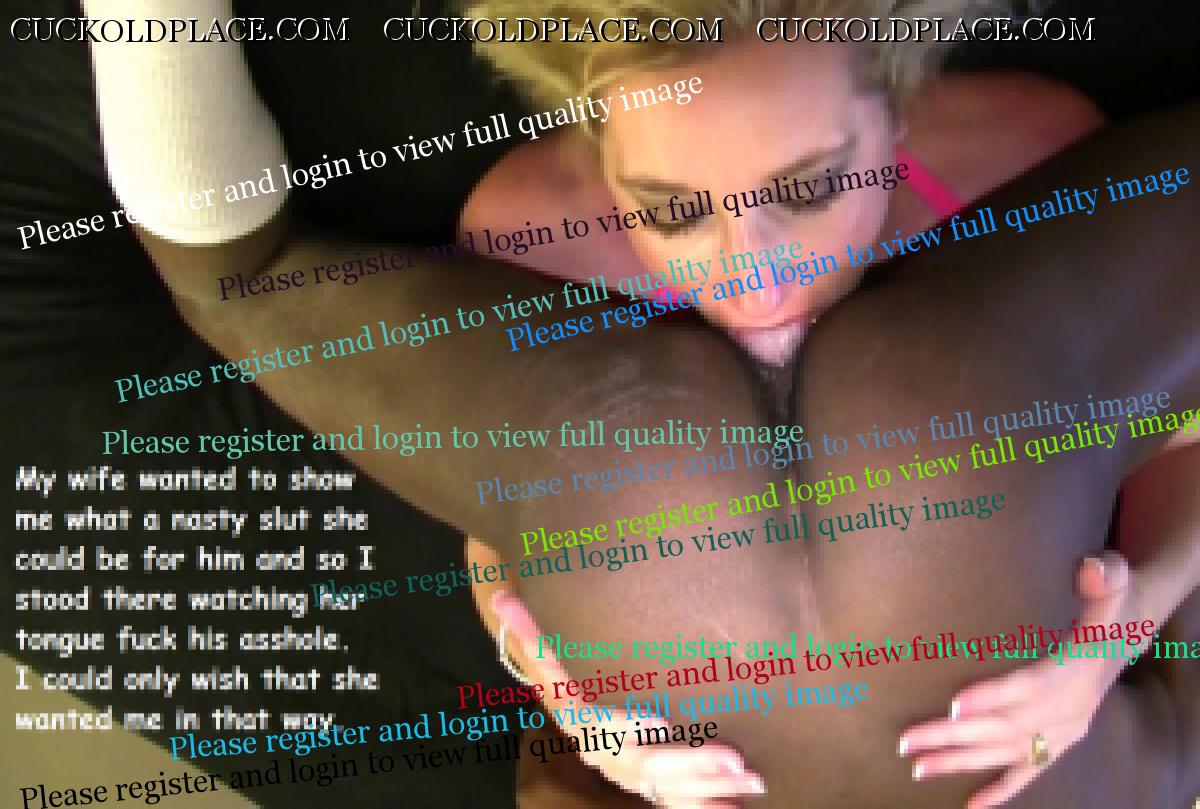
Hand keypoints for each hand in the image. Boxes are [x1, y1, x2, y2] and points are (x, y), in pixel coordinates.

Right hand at [491, 591, 764, 806]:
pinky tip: (739, 804)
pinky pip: (677, 803)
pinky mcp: (651, 787)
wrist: (576, 714)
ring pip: (669, 789)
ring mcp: (630, 776)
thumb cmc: (568, 679)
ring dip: (710, 788)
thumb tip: (501, 594)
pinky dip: (706, 807)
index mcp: (584, 723)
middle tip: (735, 760)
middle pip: (648, 765)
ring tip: (751, 780)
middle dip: (692, 763)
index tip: (662, 721)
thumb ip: (531, 632)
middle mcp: (607, 755)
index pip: (605, 728)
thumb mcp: (549, 658)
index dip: (631, 727)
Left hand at [898, 552, 1142, 807]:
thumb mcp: (1114, 584)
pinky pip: (1029, 773)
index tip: (955, 704)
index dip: (994, 696)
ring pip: (1007, 753)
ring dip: (961, 762)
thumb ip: (1105, 575)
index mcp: (1078, 670)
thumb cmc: (1108, 606)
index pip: (1032, 686)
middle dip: (954, 736)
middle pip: (1006, 726)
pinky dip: (1001, 791)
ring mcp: (1065, 732)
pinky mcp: (1059, 744)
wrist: (1124, 638)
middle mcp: (1071, 709)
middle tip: (907, 741)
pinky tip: (970, 805)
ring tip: (917, 768)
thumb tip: (1093, 568)